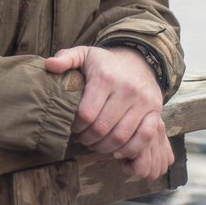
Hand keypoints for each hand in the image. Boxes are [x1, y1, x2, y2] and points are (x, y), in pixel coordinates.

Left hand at [45, 45, 172, 179]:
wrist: (138, 60)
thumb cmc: (105, 62)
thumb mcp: (84, 54)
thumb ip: (65, 58)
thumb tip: (49, 65)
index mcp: (105, 78)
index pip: (87, 114)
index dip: (77, 127)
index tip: (72, 128)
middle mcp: (126, 89)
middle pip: (103, 128)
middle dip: (88, 139)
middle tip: (82, 140)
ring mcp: (143, 102)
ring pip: (122, 136)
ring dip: (105, 147)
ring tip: (95, 145)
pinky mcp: (156, 111)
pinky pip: (145, 137)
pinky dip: (130, 149)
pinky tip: (117, 150)